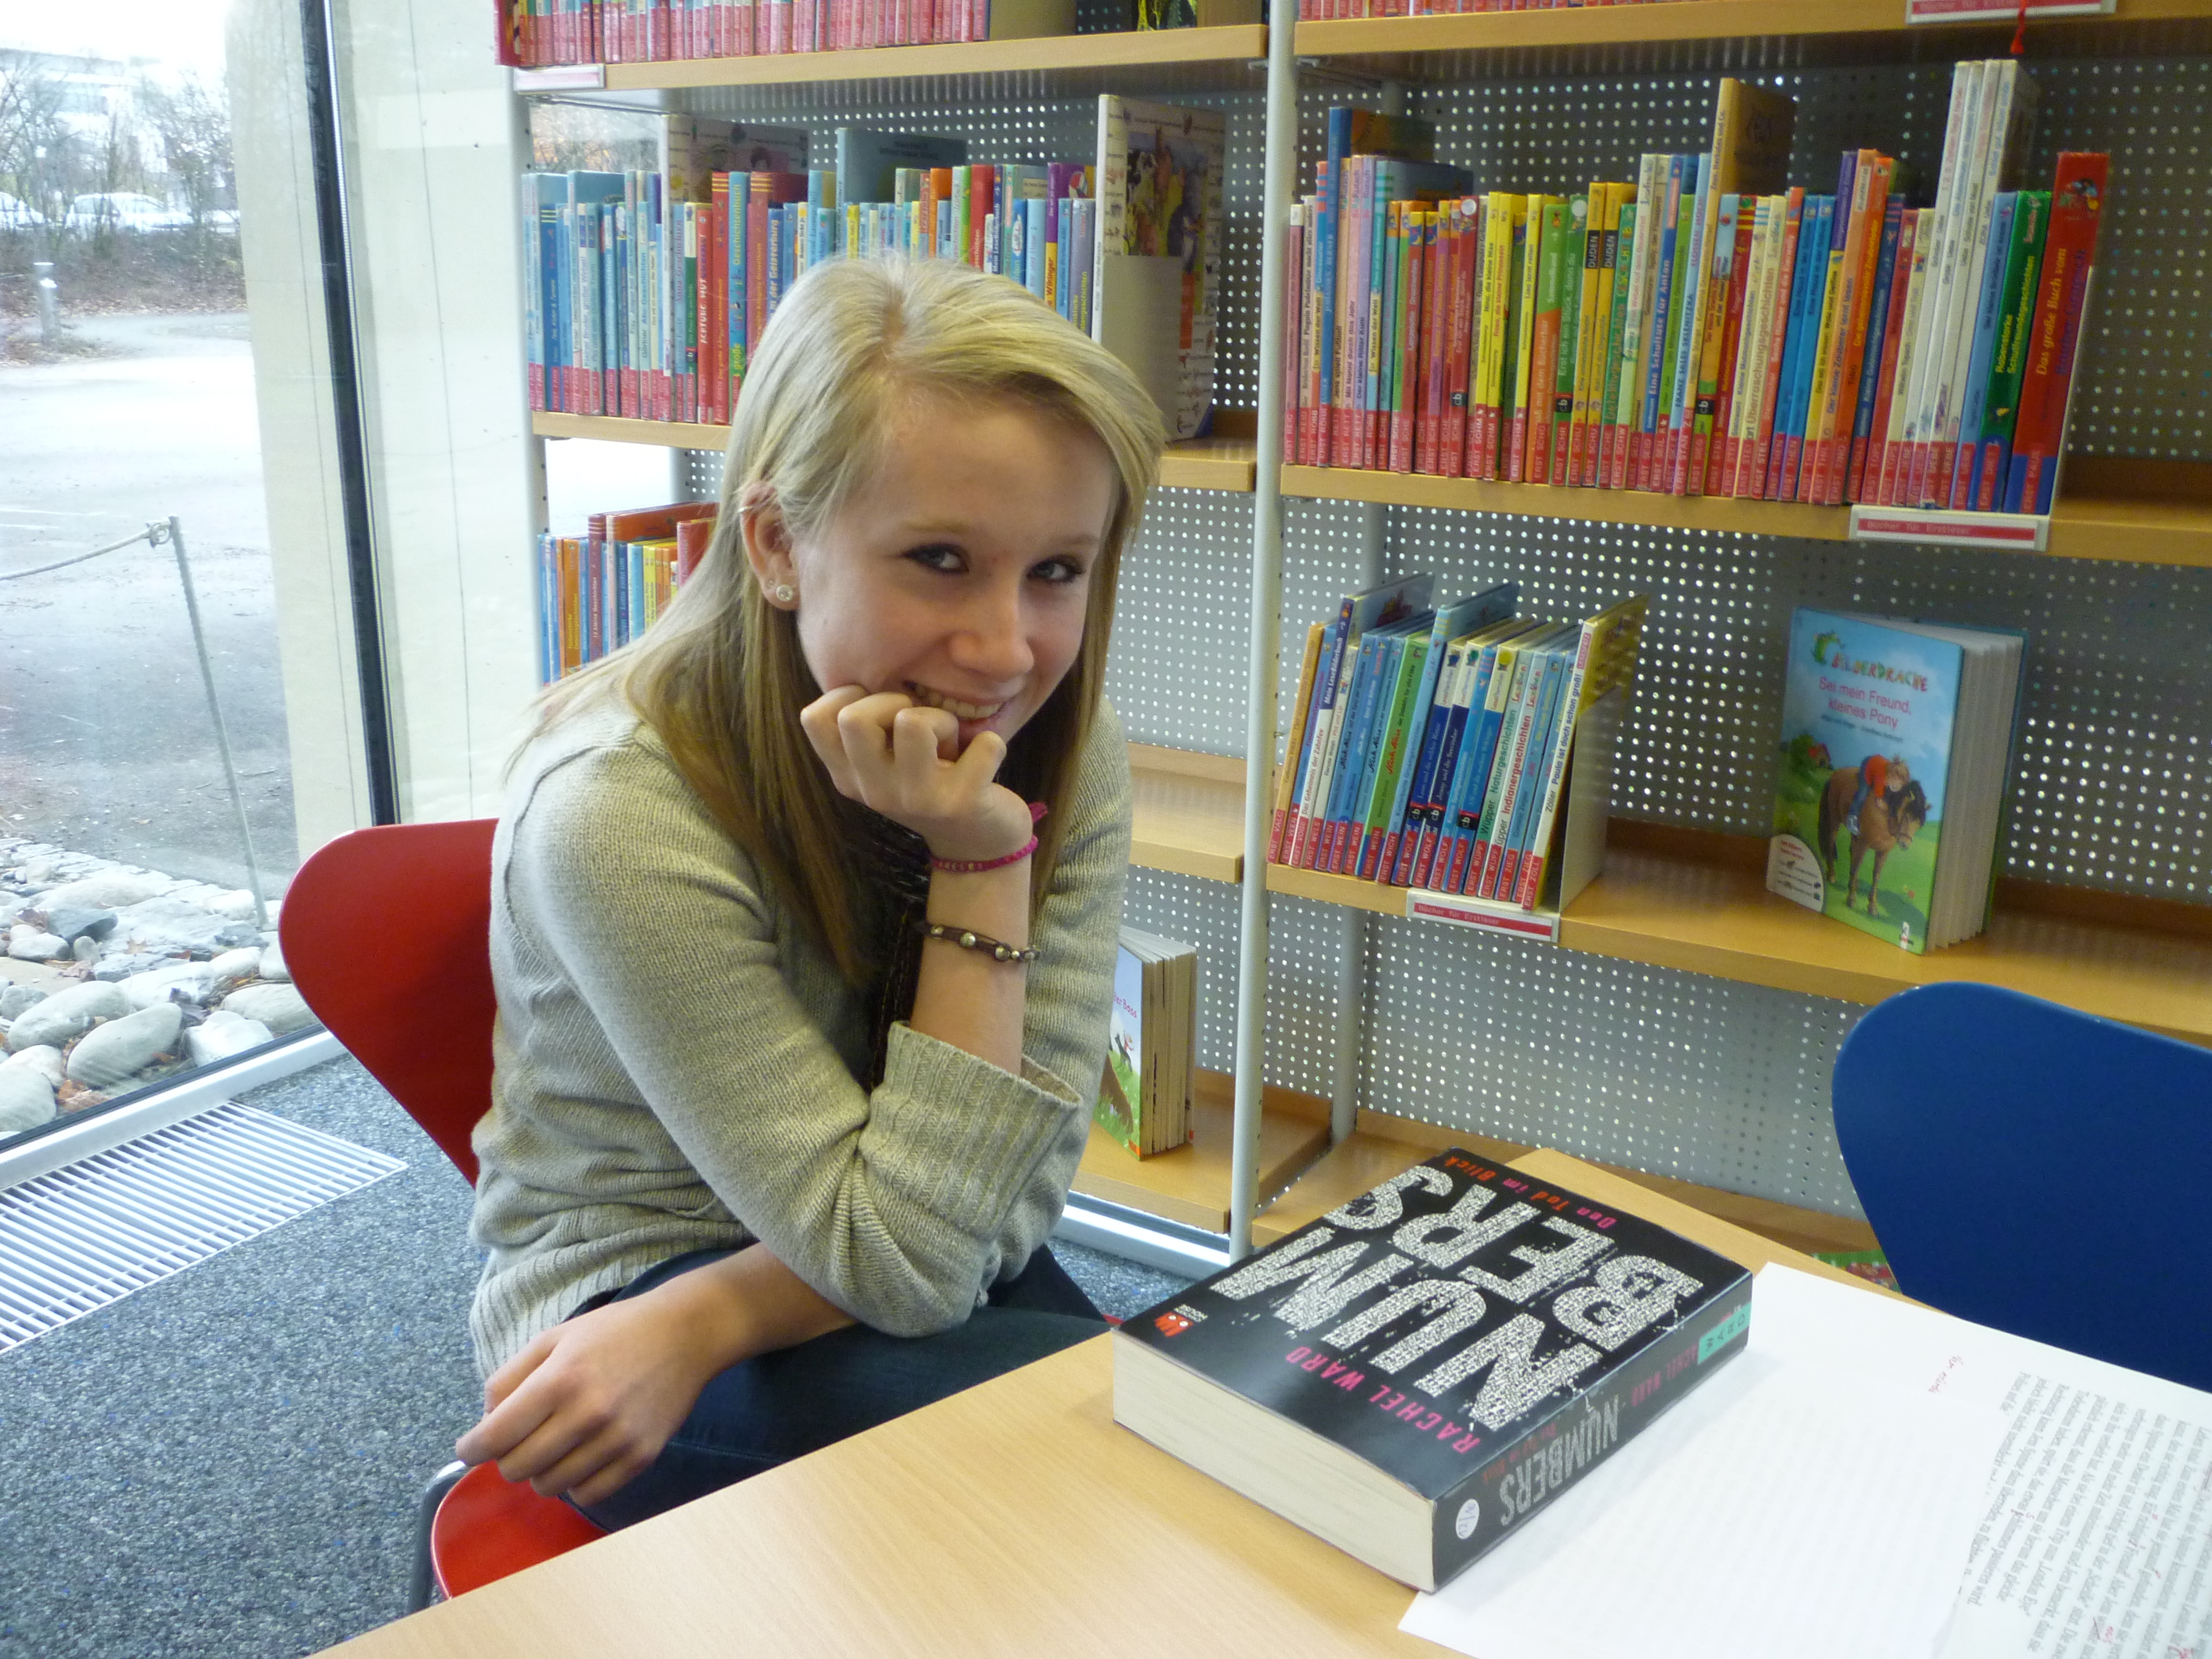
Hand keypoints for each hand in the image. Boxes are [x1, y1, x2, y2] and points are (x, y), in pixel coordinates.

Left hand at [454, 1289, 720, 1506]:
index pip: (496, 1436)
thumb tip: (485, 1422)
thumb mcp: (554, 1338)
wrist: (684, 1334)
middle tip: (519, 1440)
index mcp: (559, 1380)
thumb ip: (509, 1377)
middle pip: (517, 1468)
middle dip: (506, 1458)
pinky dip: (574, 1483)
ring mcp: (616, 1440)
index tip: (469, 1449)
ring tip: (554, 1446)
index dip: (471, 1449)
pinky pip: (588, 1494)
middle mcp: (586, 1414)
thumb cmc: (614, 1332)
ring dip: (541, 1471)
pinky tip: (580, 1457)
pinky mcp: (640, 1458)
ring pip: (549, 1486)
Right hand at [800, 686, 1033, 863]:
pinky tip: (983, 761)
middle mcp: (873, 791)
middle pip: (853, 718)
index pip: (813, 718)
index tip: (879, 711)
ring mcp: (914, 799)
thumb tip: (867, 667)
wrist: (976, 842)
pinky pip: (982, 744)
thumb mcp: (887, 758)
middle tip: (919, 724)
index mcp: (848, 775)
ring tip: (950, 744)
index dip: (847, 696)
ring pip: (912, 722)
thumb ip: (868, 724)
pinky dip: (989, 744)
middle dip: (892, 701)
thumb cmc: (930, 779)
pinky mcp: (959, 803)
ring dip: (941, 719)